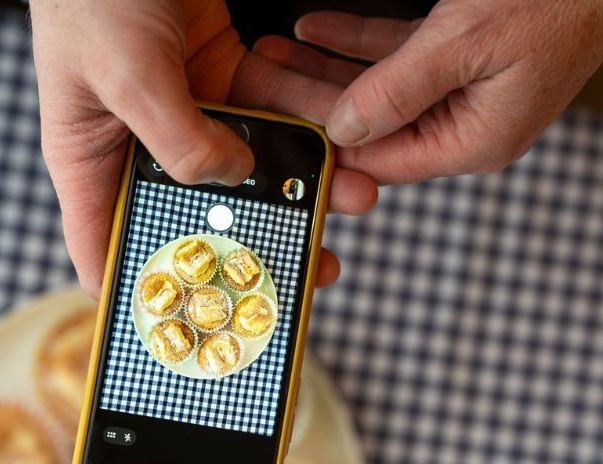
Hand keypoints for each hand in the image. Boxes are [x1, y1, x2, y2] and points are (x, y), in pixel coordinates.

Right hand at [30, 0, 377, 296]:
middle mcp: (138, 148)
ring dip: (301, 180)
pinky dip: (304, 119)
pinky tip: (344, 134)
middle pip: (196, 218)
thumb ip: (178, 137)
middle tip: (309, 264)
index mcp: (92, 163)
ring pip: (246, 167)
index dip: (141, 296)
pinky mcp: (215, 78)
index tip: (191, 329)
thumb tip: (233, 179)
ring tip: (355, 193)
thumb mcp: (125, 71)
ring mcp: (180, 114)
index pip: (107, 251)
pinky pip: (267, 109)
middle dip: (256, 239)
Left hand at [252, 1, 602, 183]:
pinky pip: (396, 58)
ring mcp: (463, 93)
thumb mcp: (465, 43)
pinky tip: (314, 31)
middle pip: (371, 125)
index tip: (283, 132)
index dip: (328, 147)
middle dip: (315, 101)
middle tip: (264, 82)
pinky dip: (356, 42)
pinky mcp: (461, 58)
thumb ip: (397, 92)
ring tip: (274, 52)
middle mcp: (465, 125)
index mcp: (472, 141)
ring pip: (377, 89)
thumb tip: (344, 130)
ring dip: (325, 68)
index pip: (381, 160)